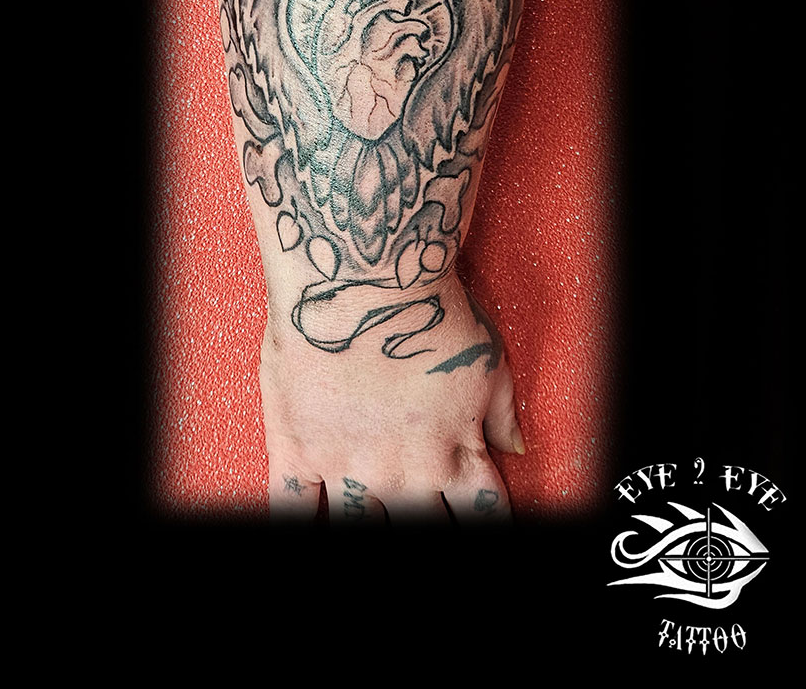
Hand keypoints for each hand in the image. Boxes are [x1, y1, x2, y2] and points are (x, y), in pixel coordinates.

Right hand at [260, 266, 523, 523]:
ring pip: (358, 526)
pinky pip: (291, 509)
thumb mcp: (488, 360)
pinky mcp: (297, 450)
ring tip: (369, 514)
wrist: (366, 279)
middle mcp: (402, 475)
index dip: (479, 519)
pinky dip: (296, 522)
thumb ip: (501, 413)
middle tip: (419, 505)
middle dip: (425, 519)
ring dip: (367, 522)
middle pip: (420, 525)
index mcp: (452, 457)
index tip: (471, 513)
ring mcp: (347, 466)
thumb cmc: (430, 310)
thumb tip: (513, 447)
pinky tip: (312, 521)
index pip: (479, 513)